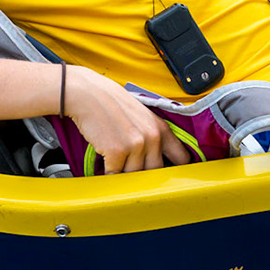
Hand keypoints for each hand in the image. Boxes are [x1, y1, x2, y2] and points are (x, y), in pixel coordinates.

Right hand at [62, 65, 191, 172]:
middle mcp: (152, 137)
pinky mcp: (117, 151)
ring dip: (123, 172)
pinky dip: (108, 172)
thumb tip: (158, 163)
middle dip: (143, 173)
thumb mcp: (143, 118)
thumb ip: (154, 138)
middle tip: (130, 166)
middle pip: (155, 172)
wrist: (88, 94)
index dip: (175, 170)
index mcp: (162, 129)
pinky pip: (115, 174)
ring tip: (115, 158)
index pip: (182, 158)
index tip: (168, 175)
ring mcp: (135, 145)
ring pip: (134, 175)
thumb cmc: (112, 105)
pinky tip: (105, 160)